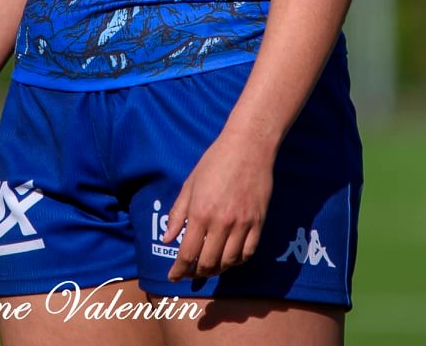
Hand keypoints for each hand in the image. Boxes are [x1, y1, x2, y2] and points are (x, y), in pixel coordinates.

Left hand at [163, 130, 274, 281]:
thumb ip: (177, 213)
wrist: (248, 147)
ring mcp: (242, 224)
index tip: (173, 277)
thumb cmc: (215, 161)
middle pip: (208, 262)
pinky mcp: (258, 222)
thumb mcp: (189, 184)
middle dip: (196, 272)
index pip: (187, 252)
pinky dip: (238, 261)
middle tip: (190, 273)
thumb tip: (167, 239)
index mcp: (200, 212)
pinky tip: (230, 259)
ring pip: (229, 261)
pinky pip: (248, 252)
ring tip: (208, 268)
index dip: (179, 269)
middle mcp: (221, 223)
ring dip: (217, 269)